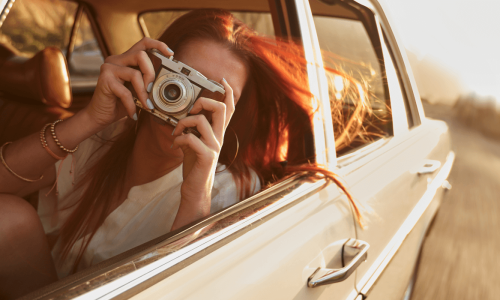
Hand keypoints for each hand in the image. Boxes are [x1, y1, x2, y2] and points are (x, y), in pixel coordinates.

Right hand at [83, 37, 173, 126]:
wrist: (100, 116)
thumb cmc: (120, 103)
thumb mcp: (138, 91)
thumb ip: (148, 83)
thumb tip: (166, 83)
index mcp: (126, 59)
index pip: (143, 43)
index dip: (158, 45)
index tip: (170, 54)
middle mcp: (116, 59)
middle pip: (141, 55)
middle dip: (151, 74)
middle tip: (152, 90)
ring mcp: (109, 68)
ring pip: (135, 74)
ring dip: (143, 93)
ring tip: (146, 106)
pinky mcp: (105, 79)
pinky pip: (125, 92)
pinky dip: (132, 105)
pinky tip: (133, 114)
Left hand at [171, 79, 234, 220]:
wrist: (195, 189)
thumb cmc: (194, 165)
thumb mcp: (194, 143)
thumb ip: (193, 129)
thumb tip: (184, 116)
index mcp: (217, 133)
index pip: (229, 109)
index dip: (228, 92)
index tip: (222, 81)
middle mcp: (219, 138)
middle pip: (221, 109)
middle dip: (204, 102)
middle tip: (192, 109)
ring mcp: (214, 147)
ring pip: (201, 121)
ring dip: (183, 122)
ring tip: (177, 131)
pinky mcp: (206, 156)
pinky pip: (190, 138)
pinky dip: (178, 139)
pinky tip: (175, 145)